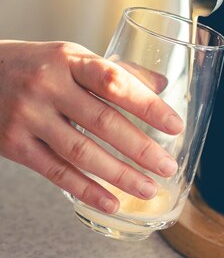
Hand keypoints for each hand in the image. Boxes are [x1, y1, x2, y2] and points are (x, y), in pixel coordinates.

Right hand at [0, 40, 183, 213]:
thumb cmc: (37, 65)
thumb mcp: (74, 57)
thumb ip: (116, 71)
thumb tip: (160, 86)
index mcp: (70, 59)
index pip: (114, 81)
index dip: (147, 104)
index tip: (174, 125)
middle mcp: (49, 85)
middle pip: (102, 121)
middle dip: (140, 148)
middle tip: (167, 166)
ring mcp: (29, 116)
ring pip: (81, 152)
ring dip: (119, 175)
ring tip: (148, 188)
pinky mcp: (14, 144)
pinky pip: (56, 172)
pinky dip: (86, 190)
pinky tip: (111, 201)